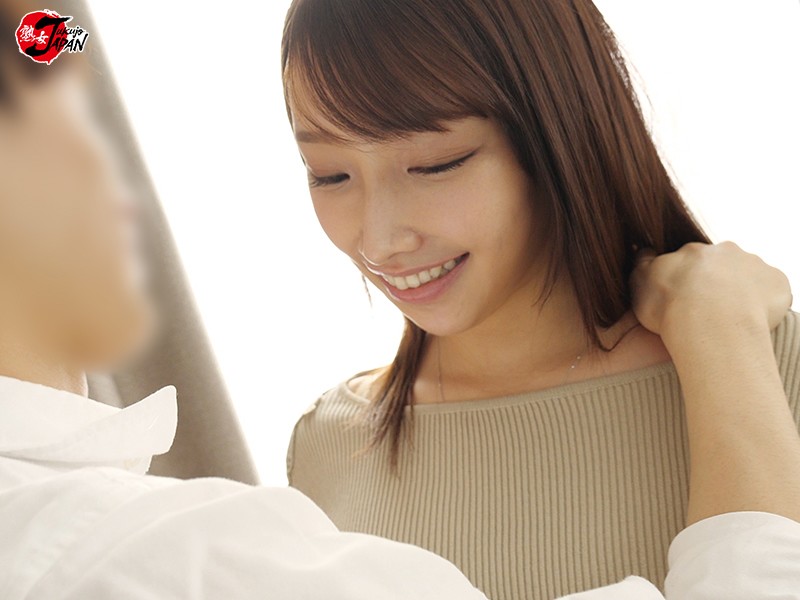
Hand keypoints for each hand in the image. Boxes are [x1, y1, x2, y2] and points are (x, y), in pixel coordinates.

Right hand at [630, 242, 791, 341]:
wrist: (710, 323)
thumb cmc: (669, 307)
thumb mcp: (639, 282)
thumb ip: (642, 264)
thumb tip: (645, 250)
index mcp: (692, 251)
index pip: (691, 262)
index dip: (687, 282)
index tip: (684, 302)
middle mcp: (724, 251)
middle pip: (721, 265)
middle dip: (716, 284)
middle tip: (707, 313)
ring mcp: (753, 264)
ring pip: (747, 276)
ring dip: (740, 293)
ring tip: (729, 321)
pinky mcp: (777, 283)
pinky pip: (772, 291)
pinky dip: (765, 304)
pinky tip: (750, 322)